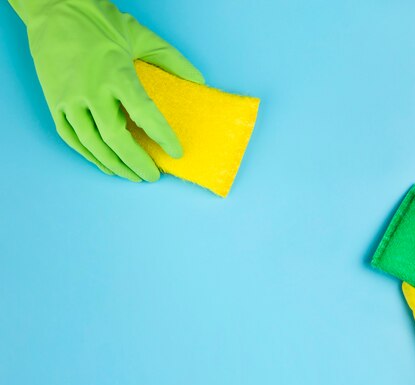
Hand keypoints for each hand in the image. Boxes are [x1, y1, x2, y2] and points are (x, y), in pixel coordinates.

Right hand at [9, 0, 204, 180]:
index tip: (176, 152)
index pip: (144, 113)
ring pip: (91, 143)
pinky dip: (89, 155)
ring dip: (114, 164)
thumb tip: (198, 81)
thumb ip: (171, 59)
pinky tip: (106, 164)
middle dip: (136, 161)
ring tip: (133, 175)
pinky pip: (71, 138)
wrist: (53, 9)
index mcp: (115, 73)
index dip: (162, 136)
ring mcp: (68, 99)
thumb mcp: (141, 35)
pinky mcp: (53, 103)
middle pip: (115, 137)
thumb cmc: (99, 21)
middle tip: (153, 176)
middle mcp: (90, 89)